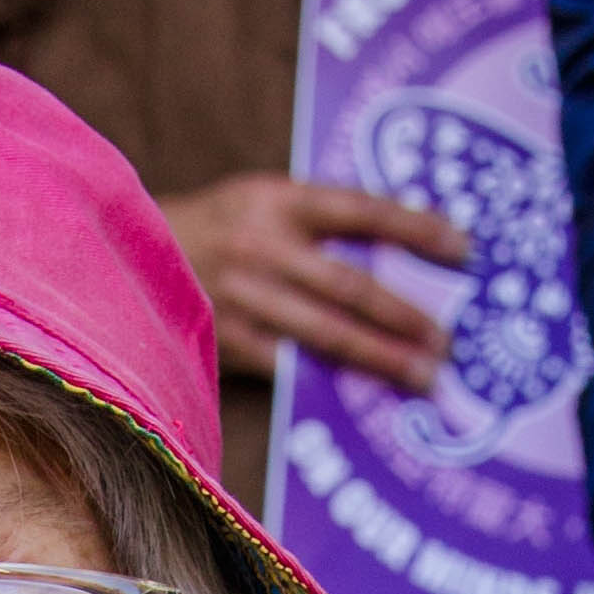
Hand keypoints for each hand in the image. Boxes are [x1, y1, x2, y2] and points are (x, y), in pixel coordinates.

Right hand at [164, 171, 468, 388]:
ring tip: (424, 376)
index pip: (363, 210)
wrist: (129, 254)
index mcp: (278, 199)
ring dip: (381, 357)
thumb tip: (401, 254)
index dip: (416, 228)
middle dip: (406, 316)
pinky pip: (290, 366)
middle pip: (351, 284)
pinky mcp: (225, 340)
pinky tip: (364, 395)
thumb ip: (319, 222)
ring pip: (326, 332)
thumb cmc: (217, 230)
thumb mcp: (263, 202)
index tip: (464, 248)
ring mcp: (242, 296)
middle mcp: (262, 246)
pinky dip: (331, 381)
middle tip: (450, 341)